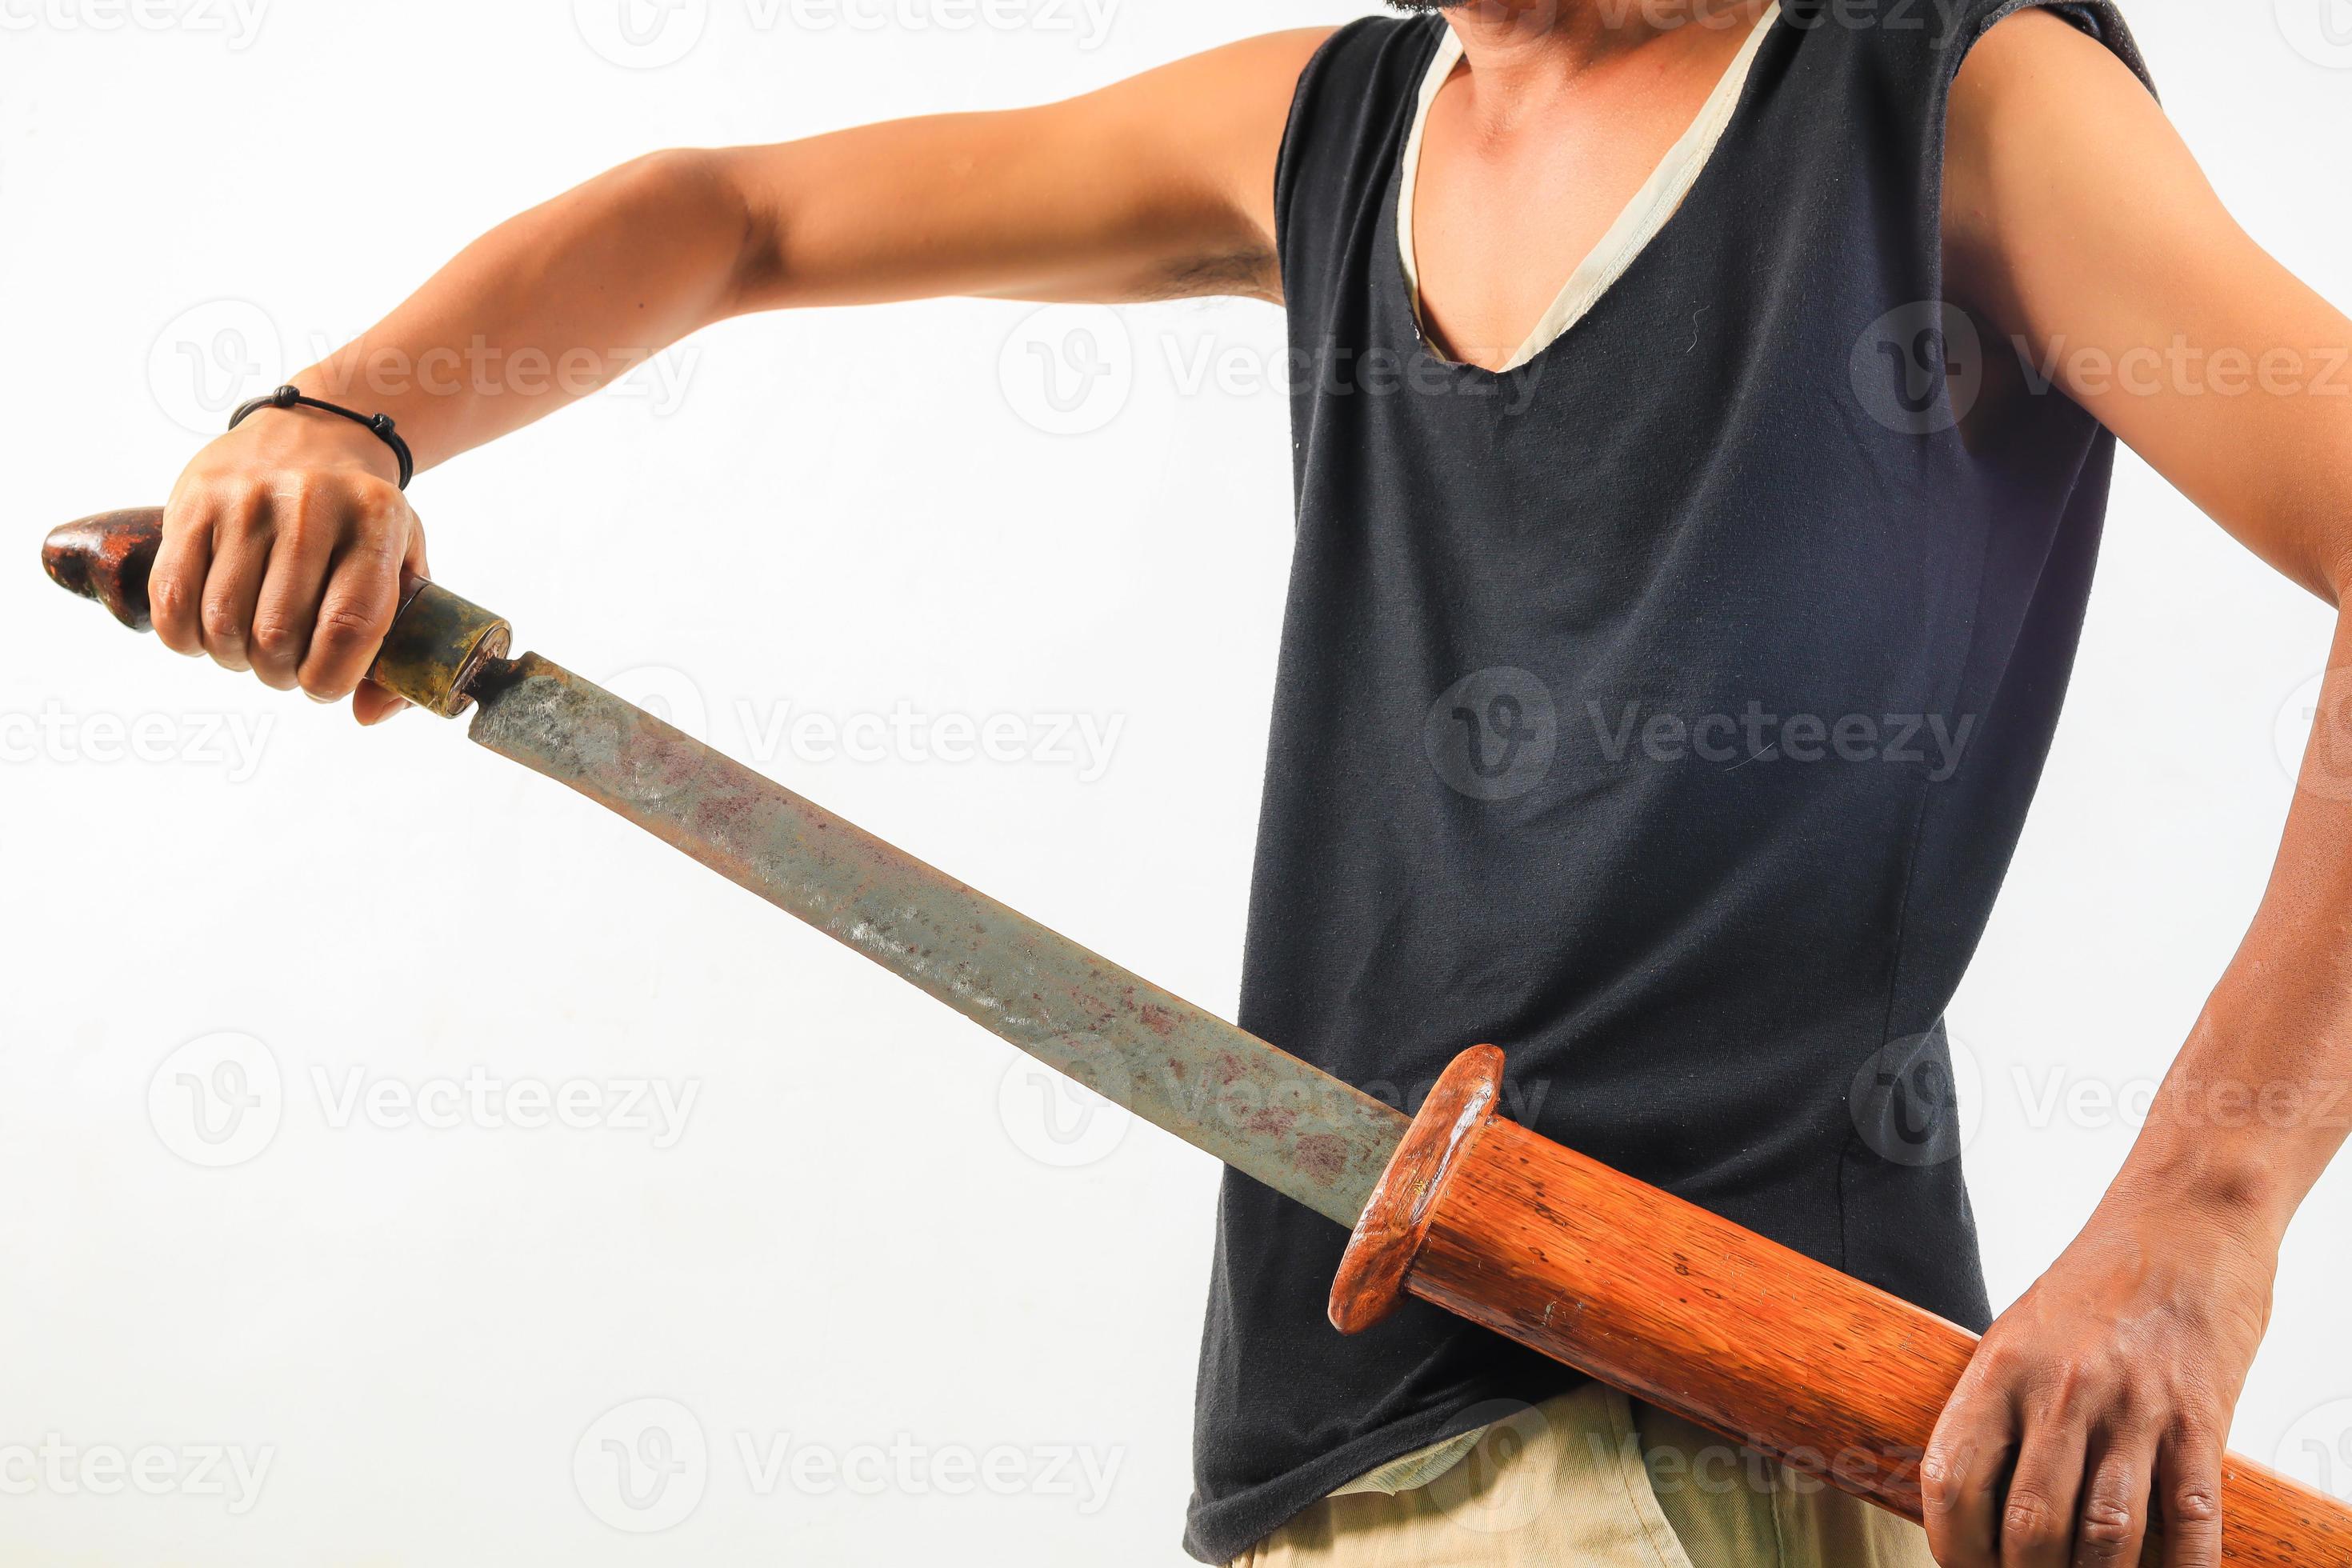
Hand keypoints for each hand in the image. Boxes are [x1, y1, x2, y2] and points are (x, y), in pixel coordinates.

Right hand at [151, 403, 427, 722]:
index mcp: (377, 522)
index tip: (322, 687)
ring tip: (249, 649)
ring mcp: (246, 500)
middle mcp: (311, 505)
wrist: (313, 434)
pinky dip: (184, 637)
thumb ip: (400, 646)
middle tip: (284, 667)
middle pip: (277, 634)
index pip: (349, 625)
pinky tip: (205, 635)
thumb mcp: (403, 565)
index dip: (329, 679)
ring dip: (232, 659)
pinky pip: (172, 595)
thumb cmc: (362, 521)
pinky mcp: (193, 501)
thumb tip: (367, 714)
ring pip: (221, 622)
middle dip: (278, 674)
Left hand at [1921, 1189, 2276, 1567]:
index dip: (1951, 1542)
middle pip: (2030, 1524)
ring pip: (2105, 1535)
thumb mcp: (2022, 1332)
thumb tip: (1982, 1494)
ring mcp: (2134, 1406)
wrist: (2186, 1221)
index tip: (1962, 1567)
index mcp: (2001, 1366)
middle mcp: (2062, 1390)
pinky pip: (2190, 1519)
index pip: (1953, 1477)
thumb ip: (2002, 1407)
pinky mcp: (2201, 1419)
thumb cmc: (2097, 1282)